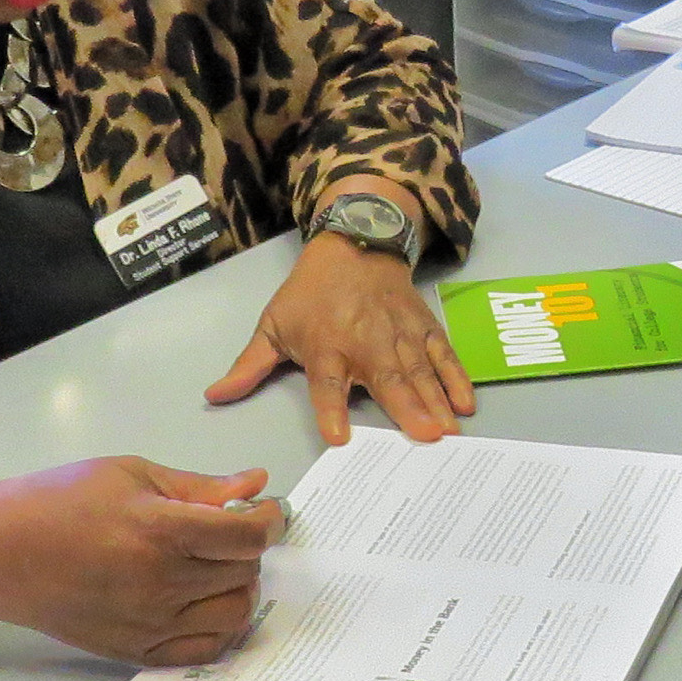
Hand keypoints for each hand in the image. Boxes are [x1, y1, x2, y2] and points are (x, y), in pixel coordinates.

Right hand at [0, 455, 284, 664]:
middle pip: (244, 571)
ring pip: (235, 613)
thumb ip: (198, 486)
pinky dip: (221, 627)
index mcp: (159, 532)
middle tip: (229, 531)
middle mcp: (160, 584)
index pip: (246, 535)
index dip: (268, 521)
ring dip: (239, 586)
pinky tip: (206, 602)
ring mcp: (149, 624)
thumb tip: (256, 485)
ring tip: (217, 566)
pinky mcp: (137, 651)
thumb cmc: (60, 501)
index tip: (265, 512)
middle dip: (249, 547)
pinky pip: (206, 650)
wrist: (0, 551)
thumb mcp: (131, 475)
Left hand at [207, 211, 475, 444]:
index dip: (331, 409)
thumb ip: (249, 366)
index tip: (339, 437)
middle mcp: (365, 342)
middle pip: (386, 379)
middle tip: (426, 436)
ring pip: (420, 371)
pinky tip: (466, 402)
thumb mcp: (273, 325)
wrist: (355, 243)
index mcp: (325, 346)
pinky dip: (456, 377)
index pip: (327, 383)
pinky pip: (443, 355)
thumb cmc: (310, 293)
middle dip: (407, 408)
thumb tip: (215, 396)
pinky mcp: (423, 328)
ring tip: (451, 431)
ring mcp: (399, 335)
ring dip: (437, 401)